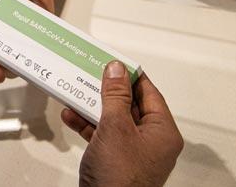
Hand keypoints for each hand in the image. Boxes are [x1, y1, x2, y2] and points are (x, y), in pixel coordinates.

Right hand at [63, 62, 182, 186]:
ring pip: (114, 120)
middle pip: (130, 106)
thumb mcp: (116, 127)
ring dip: (94, 107)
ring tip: (76, 92)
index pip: (149, 93)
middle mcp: (152, 142)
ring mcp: (133, 153)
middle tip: (92, 73)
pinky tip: (72, 116)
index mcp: (163, 132)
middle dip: (107, 91)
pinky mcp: (116, 162)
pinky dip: (88, 125)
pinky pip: (104, 136)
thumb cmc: (120, 179)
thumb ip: (115, 96)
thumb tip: (117, 70)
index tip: (114, 62)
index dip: (131, 76)